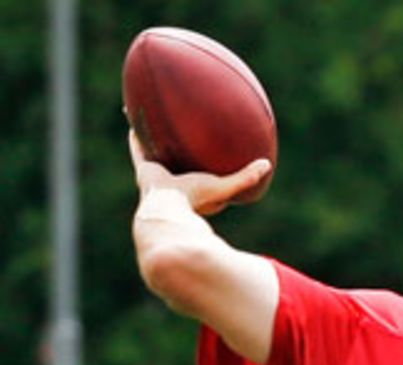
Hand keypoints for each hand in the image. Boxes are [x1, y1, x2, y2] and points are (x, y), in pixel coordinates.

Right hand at [128, 130, 270, 215]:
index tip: (218, 157)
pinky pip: (139, 148)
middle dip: (183, 151)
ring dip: (158, 140)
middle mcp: (175, 183)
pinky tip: (135, 118)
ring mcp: (159, 176)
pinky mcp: (145, 169)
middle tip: (187, 136)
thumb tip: (267, 165)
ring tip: (158, 123)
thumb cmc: (196, 199)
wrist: (166, 208)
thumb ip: (245, 178)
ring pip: (158, 153)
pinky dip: (137, 135)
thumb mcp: (224, 187)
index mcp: (195, 191)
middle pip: (180, 162)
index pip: (207, 178)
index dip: (212, 168)